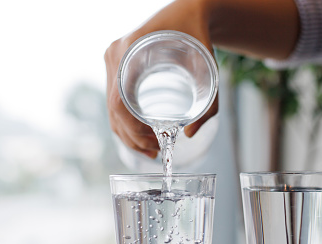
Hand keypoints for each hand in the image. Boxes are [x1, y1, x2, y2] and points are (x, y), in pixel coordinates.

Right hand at [105, 0, 297, 157]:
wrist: (191, 11)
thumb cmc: (199, 35)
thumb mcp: (210, 70)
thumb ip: (209, 105)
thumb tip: (190, 134)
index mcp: (129, 51)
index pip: (119, 103)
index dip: (133, 130)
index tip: (154, 142)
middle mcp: (115, 55)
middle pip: (113, 109)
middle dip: (132, 137)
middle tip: (155, 152)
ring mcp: (114, 60)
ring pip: (112, 108)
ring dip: (127, 133)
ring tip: (151, 148)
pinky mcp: (118, 65)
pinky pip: (115, 99)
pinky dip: (125, 121)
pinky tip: (141, 134)